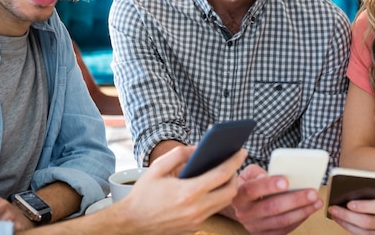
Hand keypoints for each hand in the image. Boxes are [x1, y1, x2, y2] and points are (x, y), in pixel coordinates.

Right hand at [108, 146, 245, 234]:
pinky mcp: (194, 228)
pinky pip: (212, 211)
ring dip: (226, 188)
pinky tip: (209, 189)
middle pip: (230, 191)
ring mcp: (196, 221)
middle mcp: (196, 209)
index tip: (242, 150)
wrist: (132, 222)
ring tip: (223, 174)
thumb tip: (199, 148)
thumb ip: (180, 153)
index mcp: (188, 192)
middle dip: (235, 175)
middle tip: (232, 164)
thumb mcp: (157, 167)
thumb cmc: (143, 194)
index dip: (235, 160)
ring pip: (223, 203)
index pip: (222, 174)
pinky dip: (214, 198)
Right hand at [230, 164, 322, 234]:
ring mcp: (255, 227)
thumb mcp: (247, 174)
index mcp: (239, 196)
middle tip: (311, 192)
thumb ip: (256, 172)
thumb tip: (267, 175)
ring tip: (316, 201)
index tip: (286, 180)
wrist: (241, 206)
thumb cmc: (248, 186)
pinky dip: (299, 219)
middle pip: (271, 207)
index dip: (268, 185)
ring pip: (281, 220)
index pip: (252, 190)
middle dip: (295, 199)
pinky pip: (285, 229)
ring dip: (302, 211)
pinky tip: (308, 210)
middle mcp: (245, 214)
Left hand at [328, 174, 374, 234]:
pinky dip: (351, 230)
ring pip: (366, 233)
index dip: (365, 207)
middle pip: (370, 223)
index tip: (349, 203)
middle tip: (334, 208)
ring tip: (334, 215)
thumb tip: (370, 176)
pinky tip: (342, 221)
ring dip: (347, 224)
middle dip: (349, 216)